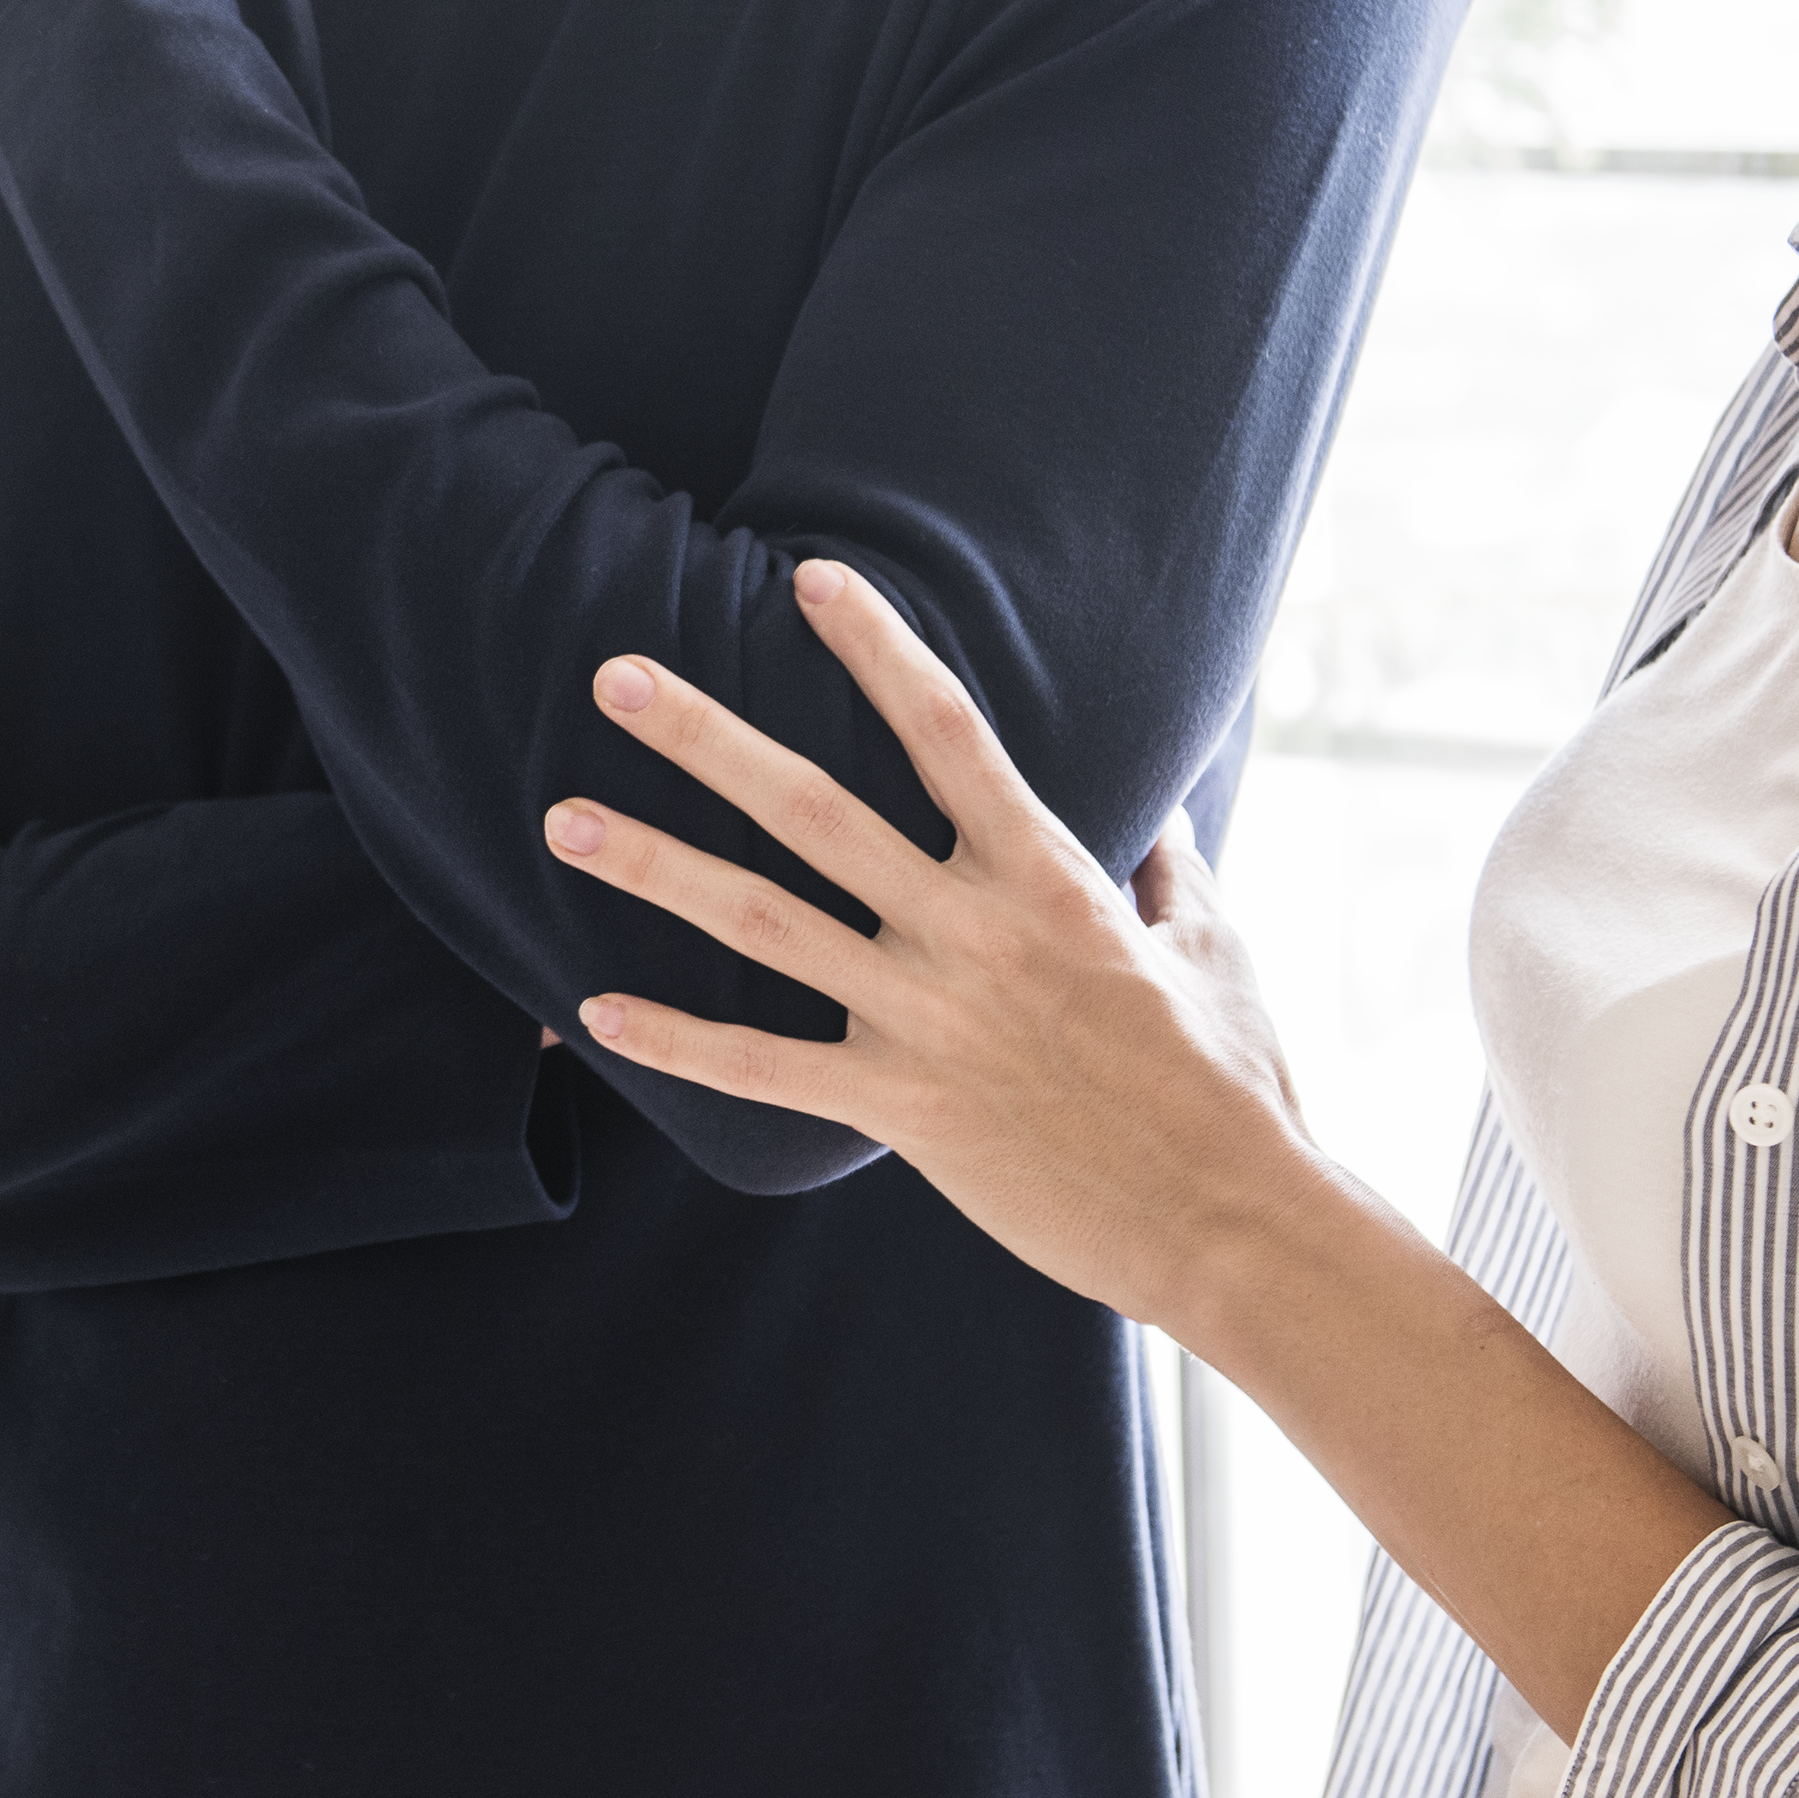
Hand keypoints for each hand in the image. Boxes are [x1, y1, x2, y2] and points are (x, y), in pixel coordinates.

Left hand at [546, 559, 1320, 1331]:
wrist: (1229, 1220)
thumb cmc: (1234, 1084)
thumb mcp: (1215, 950)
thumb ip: (1168, 871)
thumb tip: (1159, 814)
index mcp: (1049, 877)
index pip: (948, 730)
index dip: (878, 647)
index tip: (811, 577)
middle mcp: (971, 932)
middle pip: (812, 808)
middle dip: (705, 737)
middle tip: (613, 675)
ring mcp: (928, 1020)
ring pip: (762, 924)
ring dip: (656, 866)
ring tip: (564, 820)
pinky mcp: (902, 1110)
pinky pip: (764, 1070)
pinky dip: (677, 1042)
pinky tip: (594, 1010)